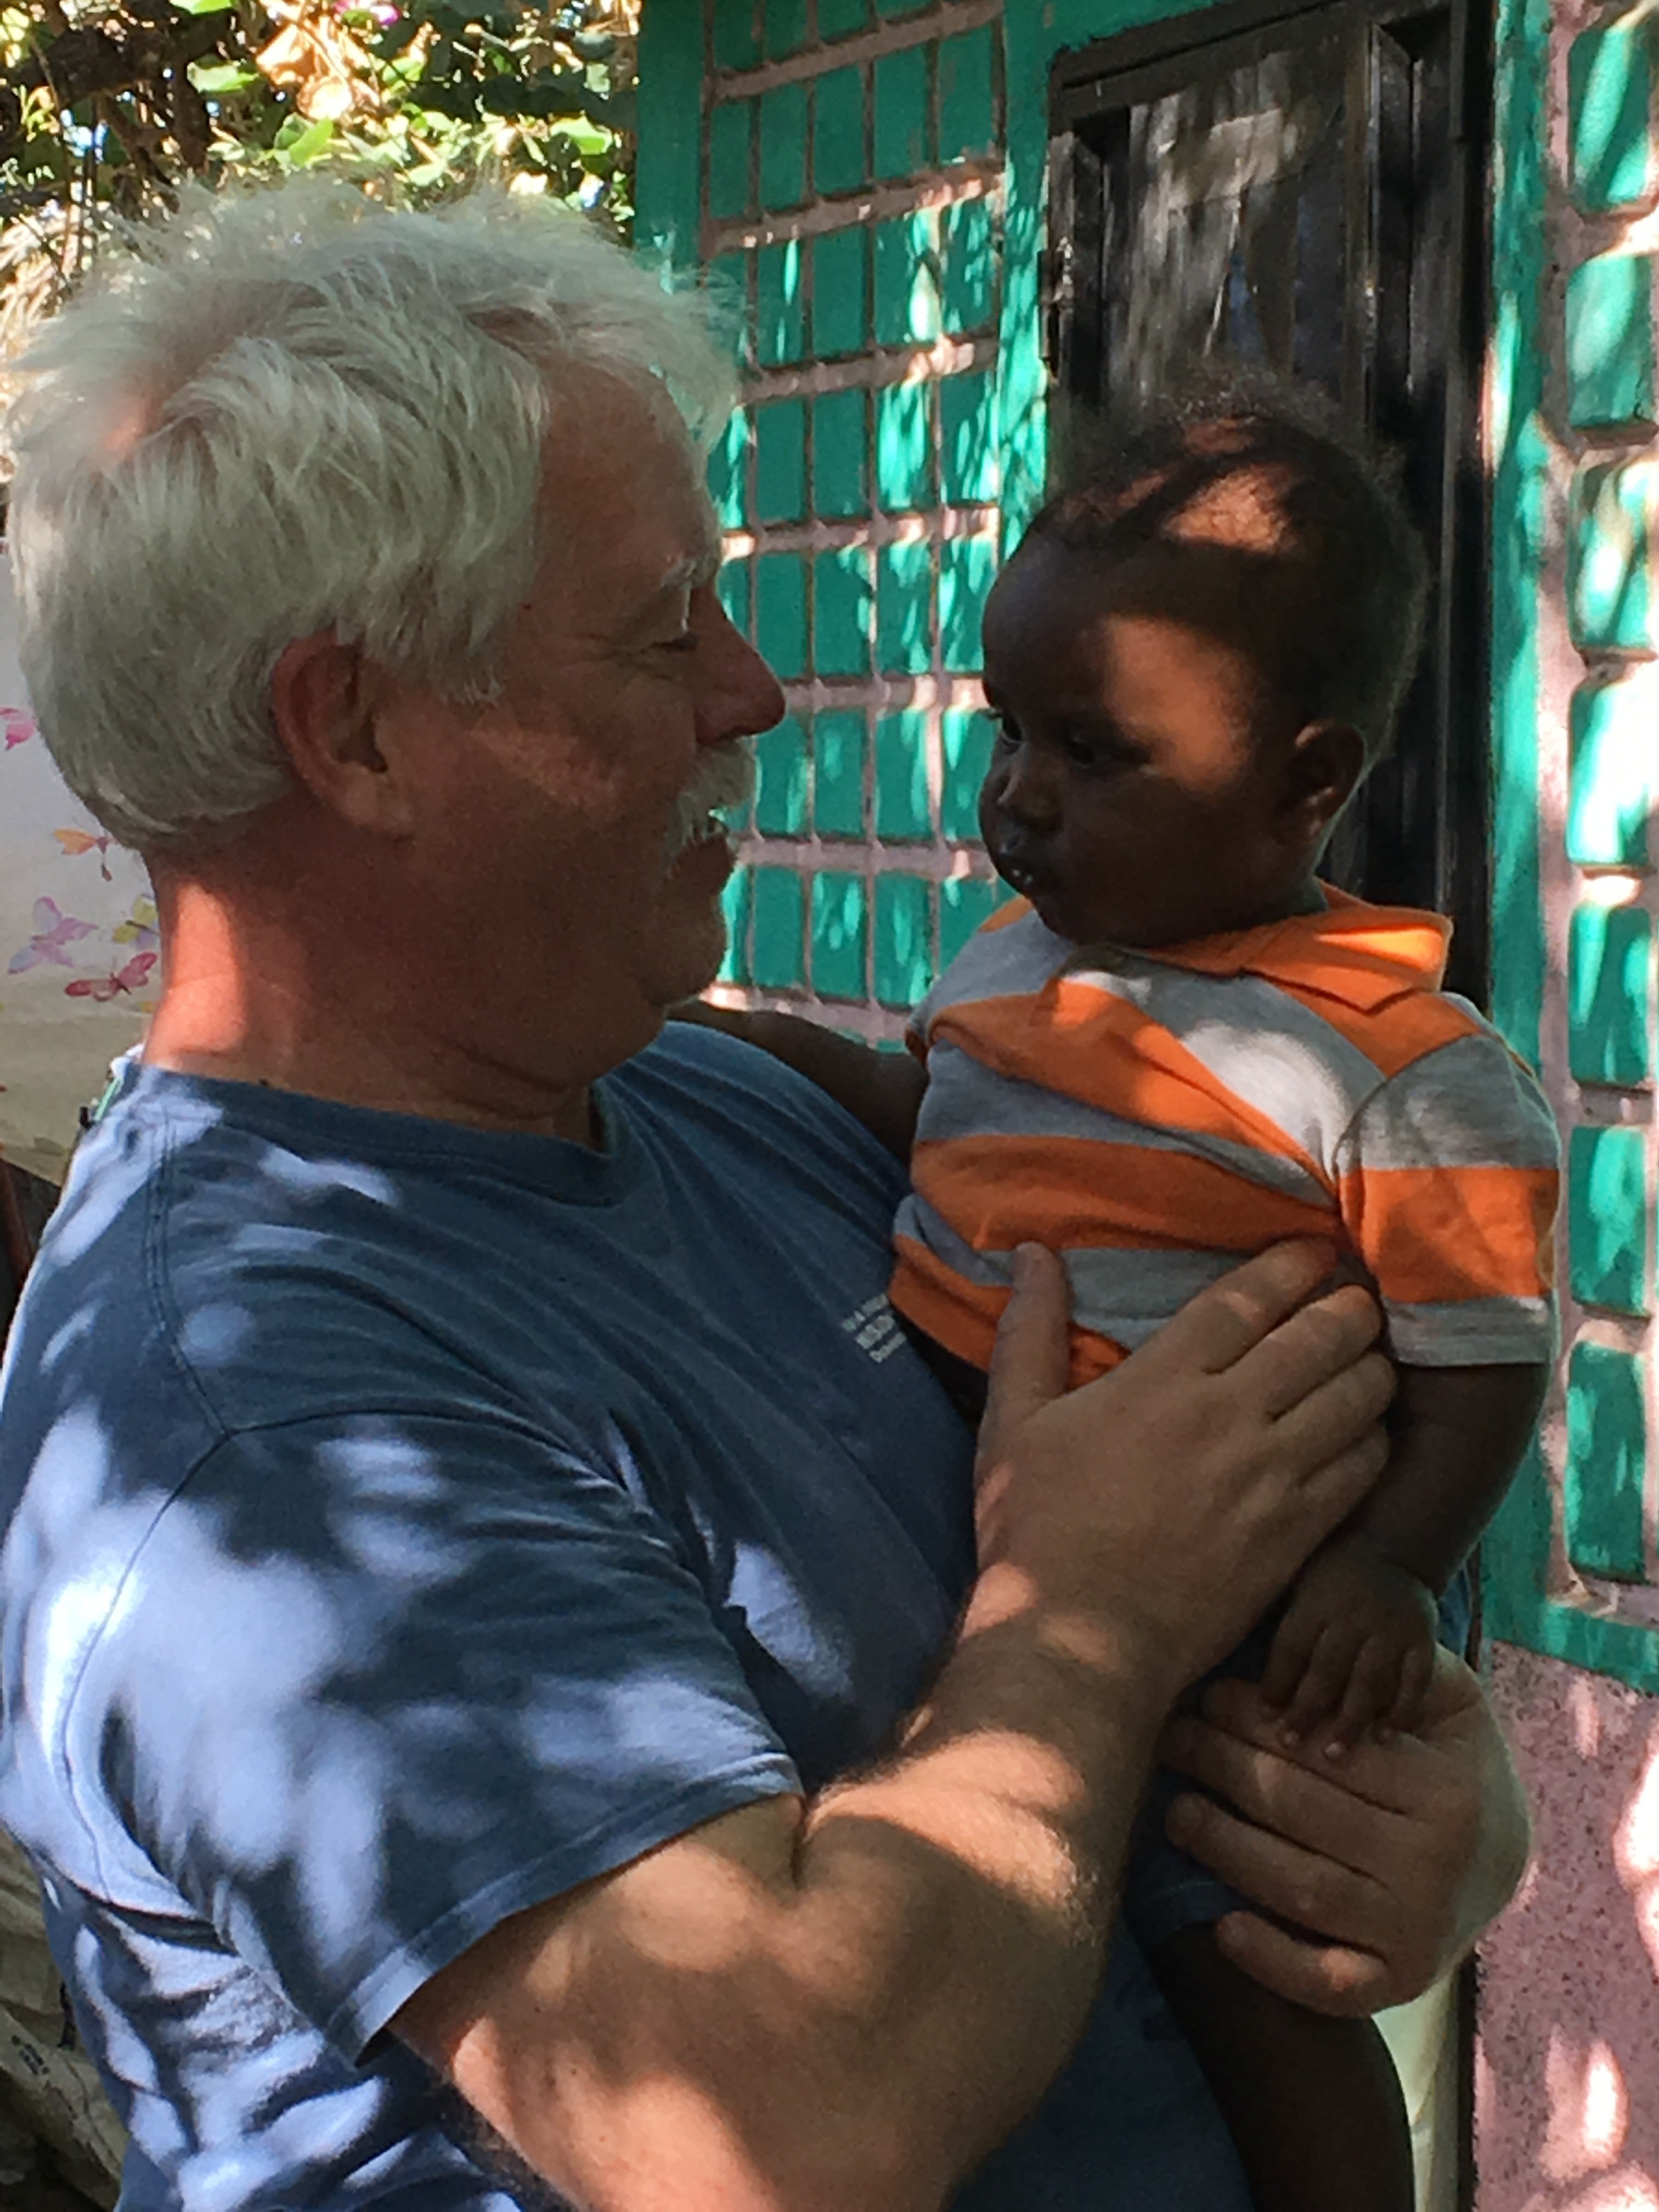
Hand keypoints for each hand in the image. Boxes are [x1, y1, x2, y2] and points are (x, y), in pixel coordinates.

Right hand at [974, 1240, 1393, 1697]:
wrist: (1079, 1640)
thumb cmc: (1036, 1530)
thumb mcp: (1013, 1423)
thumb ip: (1030, 1332)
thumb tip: (1033, 1254)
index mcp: (1164, 1380)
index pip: (1248, 1300)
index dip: (1290, 1266)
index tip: (1313, 1251)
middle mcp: (1229, 1417)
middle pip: (1320, 1339)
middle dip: (1349, 1308)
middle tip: (1357, 1298)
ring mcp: (1272, 1478)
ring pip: (1355, 1398)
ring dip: (1372, 1368)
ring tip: (1372, 1358)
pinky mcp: (1297, 1534)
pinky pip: (1363, 1469)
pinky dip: (1375, 1439)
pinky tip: (1368, 1433)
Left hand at [1158, 1647, 1530, 2015]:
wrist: (1504, 1860)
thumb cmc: (1453, 1765)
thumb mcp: (1448, 1704)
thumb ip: (1396, 1667)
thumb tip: (1320, 1642)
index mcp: (1444, 1791)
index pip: (1328, 1751)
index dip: (1258, 1720)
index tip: (1208, 1696)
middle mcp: (1433, 1866)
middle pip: (1303, 1811)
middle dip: (1225, 1767)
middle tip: (1174, 1739)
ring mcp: (1415, 1932)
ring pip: (1301, 1887)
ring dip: (1226, 1846)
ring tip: (1176, 1810)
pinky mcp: (1398, 1984)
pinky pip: (1329, 1983)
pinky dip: (1273, 1961)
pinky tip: (1223, 1926)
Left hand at [1261, 1536, 1439, 1751]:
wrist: (1393, 1549)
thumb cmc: (1332, 1574)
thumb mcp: (1298, 1581)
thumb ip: (1279, 1617)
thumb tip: (1232, 1648)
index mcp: (1315, 1602)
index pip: (1292, 1646)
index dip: (1277, 1681)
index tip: (1265, 1716)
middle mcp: (1351, 1617)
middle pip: (1327, 1667)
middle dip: (1308, 1708)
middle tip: (1292, 1744)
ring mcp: (1390, 1630)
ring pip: (1369, 1679)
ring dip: (1351, 1719)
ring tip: (1335, 1754)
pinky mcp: (1422, 1640)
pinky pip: (1415, 1680)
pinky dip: (1403, 1709)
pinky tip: (1387, 1737)